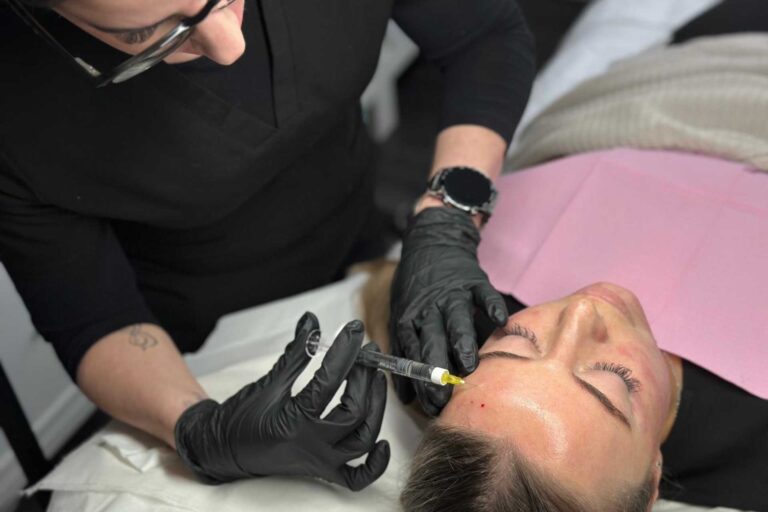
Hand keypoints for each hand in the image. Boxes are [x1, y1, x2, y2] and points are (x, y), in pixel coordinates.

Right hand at [174, 313, 389, 490]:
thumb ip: (296, 352)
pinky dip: (375, 466)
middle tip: (368, 353)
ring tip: (376, 380)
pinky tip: (383, 443)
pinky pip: (356, 478)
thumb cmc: (242, 416)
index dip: (345, 351)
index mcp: (293, 421)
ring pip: (362, 440)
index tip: (354, 330)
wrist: (223, 450)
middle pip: (353, 412)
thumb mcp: (269, 381)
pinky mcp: (322, 471)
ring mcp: (319, 461)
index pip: (329, 381)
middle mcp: (310, 445)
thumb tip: (311, 320)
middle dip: (365, 378)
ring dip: (377, 409)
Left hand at [390, 207, 507, 414]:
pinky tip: (500, 321)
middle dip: (437, 372)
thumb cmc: (416, 288)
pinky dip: (491, 306)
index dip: (419, 382)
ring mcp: (451, 294)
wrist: (432, 242)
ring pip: (456, 320)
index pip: (411, 355)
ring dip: (461, 342)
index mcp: (409, 319)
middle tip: (445, 398)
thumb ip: (405, 353)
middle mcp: (428, 309)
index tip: (428, 405)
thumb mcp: (401, 315)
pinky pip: (483, 294)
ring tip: (469, 365)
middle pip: (432, 342)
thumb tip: (407, 397)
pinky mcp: (473, 281)